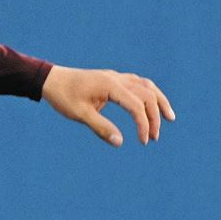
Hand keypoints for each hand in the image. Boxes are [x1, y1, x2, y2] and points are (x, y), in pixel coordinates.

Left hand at [41, 65, 174, 146]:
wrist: (50, 80)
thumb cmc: (63, 96)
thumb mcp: (80, 114)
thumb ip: (101, 128)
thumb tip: (120, 142)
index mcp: (109, 85)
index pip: (136, 105)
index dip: (143, 124)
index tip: (143, 141)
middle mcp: (116, 78)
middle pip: (147, 95)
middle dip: (154, 117)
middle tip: (154, 138)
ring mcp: (115, 77)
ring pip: (146, 86)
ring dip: (159, 101)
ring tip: (170, 118)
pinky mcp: (113, 79)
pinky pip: (138, 83)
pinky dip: (148, 94)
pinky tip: (152, 105)